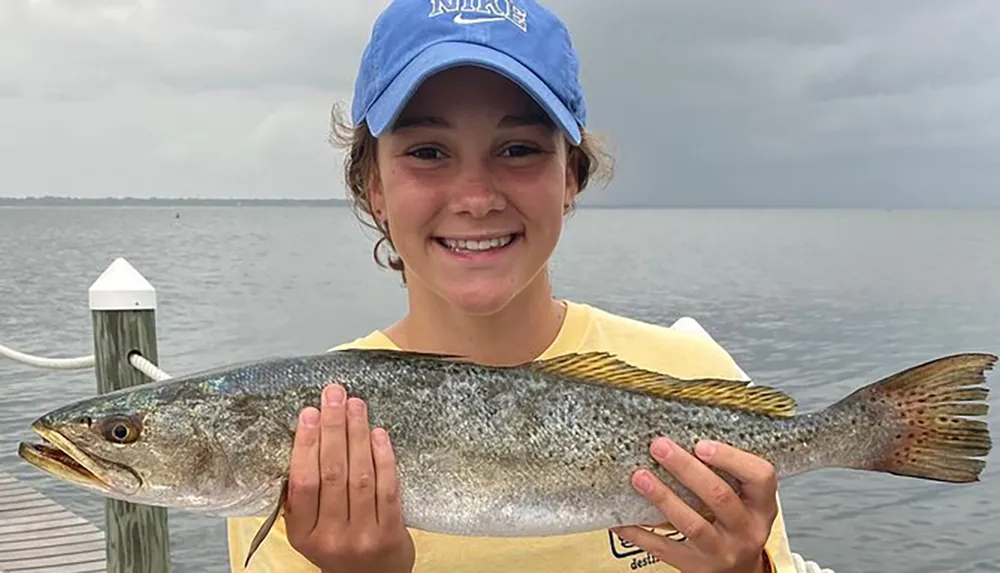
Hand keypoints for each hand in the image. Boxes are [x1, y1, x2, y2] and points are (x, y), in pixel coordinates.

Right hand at [284, 383, 414, 572]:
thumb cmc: (338, 544)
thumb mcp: (309, 528)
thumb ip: (303, 495)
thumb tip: (304, 437)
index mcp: (303, 534)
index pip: (302, 483)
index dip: (306, 445)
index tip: (309, 412)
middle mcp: (331, 537)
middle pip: (332, 473)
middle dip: (333, 428)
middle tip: (334, 395)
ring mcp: (363, 536)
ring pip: (360, 476)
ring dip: (358, 435)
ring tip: (356, 405)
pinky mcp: (391, 533)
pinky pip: (387, 487)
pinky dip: (383, 457)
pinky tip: (378, 433)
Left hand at [612, 437, 777, 572]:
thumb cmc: (737, 527)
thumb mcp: (747, 503)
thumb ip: (728, 476)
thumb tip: (682, 439)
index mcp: (761, 507)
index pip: (760, 477)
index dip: (731, 458)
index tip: (701, 444)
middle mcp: (746, 530)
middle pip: (718, 496)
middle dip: (685, 469)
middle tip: (659, 447)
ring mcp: (721, 551)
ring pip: (691, 523)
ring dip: (662, 497)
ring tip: (639, 477)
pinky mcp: (695, 566)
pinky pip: (664, 548)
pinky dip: (639, 533)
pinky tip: (621, 519)